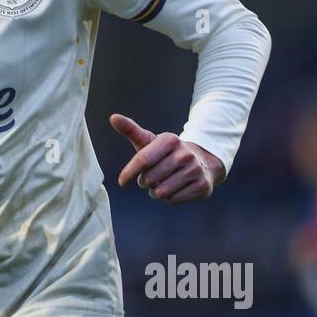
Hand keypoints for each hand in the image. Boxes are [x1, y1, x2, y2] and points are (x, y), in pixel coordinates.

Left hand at [109, 113, 223, 202]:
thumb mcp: (149, 141)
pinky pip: (173, 200)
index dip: (129, 173)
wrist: (200, 162)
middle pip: (150, 178)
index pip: (143, 160)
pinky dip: (169, 198)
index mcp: (170, 140)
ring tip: (161, 183)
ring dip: (156, 191)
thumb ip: (131, 130)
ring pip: (161, 191)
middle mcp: (185, 153)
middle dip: (145, 182)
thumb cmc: (166, 153)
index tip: (121, 182)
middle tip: (150, 178)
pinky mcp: (202, 186)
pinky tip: (174, 188)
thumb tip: (113, 117)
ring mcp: (195, 169)